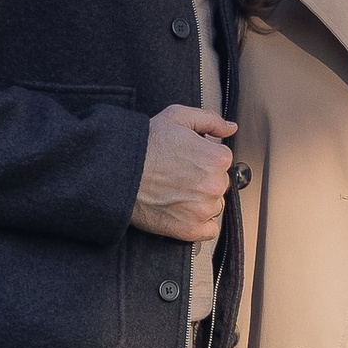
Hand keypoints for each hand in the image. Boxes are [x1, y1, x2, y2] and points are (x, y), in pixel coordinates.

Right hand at [133, 105, 236, 243]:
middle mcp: (214, 185)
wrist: (118, 171)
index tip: (188, 160)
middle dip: (203, 180)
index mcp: (216, 158)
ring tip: (176, 192)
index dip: (204, 159)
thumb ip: (209, 119)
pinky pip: (209, 230)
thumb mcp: (177, 117)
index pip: (222, 161)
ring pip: (214, 206)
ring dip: (201, 201)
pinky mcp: (190, 229)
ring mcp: (203, 209)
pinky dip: (200, 224)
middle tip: (179, 175)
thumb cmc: (144, 145)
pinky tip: (183, 212)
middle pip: (219, 184)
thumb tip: (229, 127)